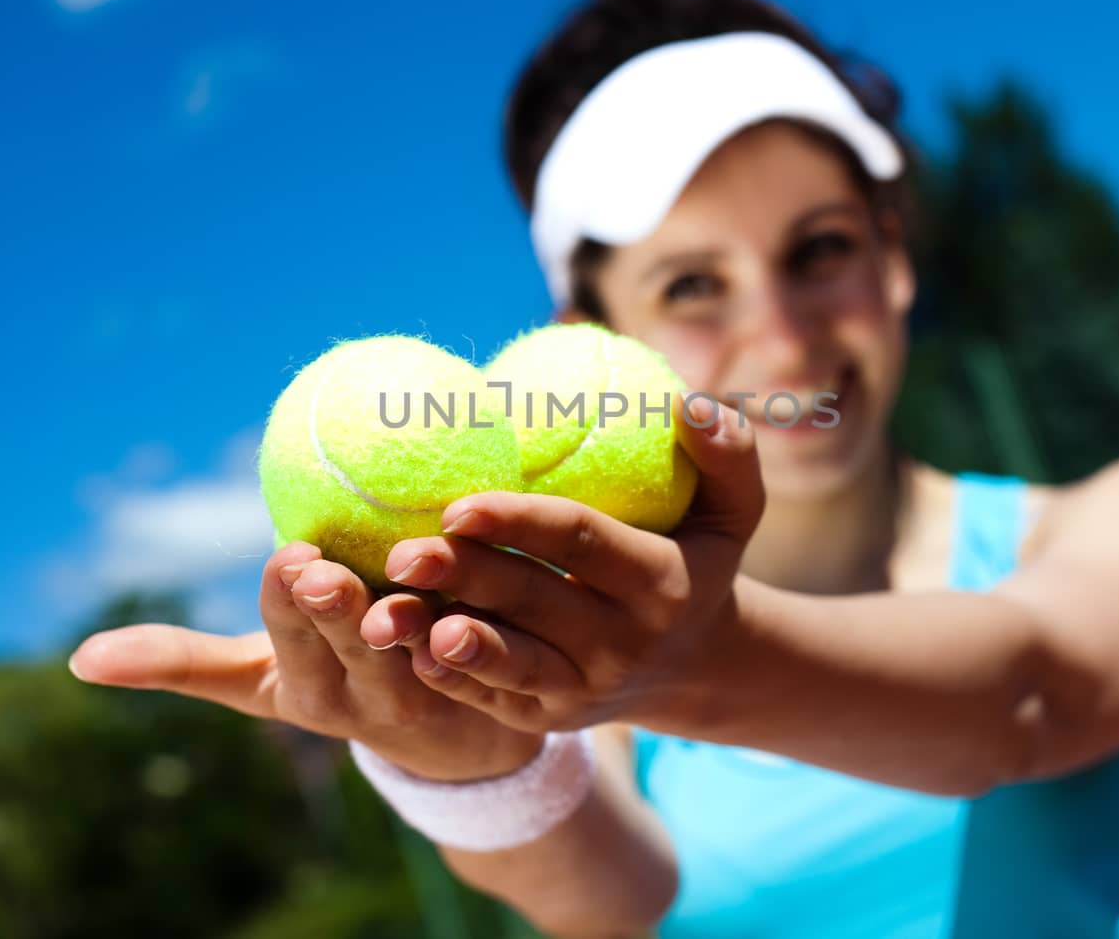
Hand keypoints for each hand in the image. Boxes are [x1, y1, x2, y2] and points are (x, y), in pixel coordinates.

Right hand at [68, 542, 545, 781]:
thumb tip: (79, 660)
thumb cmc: (339, 679)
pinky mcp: (493, 678)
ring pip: (426, 645)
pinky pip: (492, 637)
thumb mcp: (260, 679)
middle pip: (354, 645)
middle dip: (338, 611)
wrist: (453, 738)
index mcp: (304, 686)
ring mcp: (433, 688)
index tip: (288, 561)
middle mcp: (367, 694)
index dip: (288, 606)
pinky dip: (488, 608)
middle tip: (326, 571)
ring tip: (411, 576)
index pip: (289, 640)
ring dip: (417, 614)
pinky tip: (489, 564)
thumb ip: (181, 662)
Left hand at [377, 395, 762, 734]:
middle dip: (464, 578)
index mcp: (658, 582)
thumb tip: (688, 402)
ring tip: (386, 619)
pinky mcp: (551, 717)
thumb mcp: (733, 511)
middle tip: (401, 552)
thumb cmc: (697, 561)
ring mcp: (585, 687)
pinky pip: (494, 698)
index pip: (582, 543)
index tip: (460, 503)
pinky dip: (449, 679)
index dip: (521, 523)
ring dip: (445, 641)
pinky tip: (403, 651)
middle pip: (532, 602)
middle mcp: (622, 641)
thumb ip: (727, 455)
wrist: (696, 666)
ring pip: (508, 663)